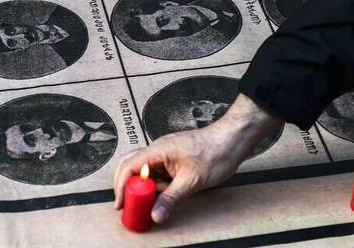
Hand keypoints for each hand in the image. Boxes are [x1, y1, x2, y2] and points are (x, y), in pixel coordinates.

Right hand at [113, 93, 282, 223]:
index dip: (120, 186)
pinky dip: (157, 185)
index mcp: (156, 150)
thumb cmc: (215, 152)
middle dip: (126, 186)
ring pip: (145, 171)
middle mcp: (157, 150)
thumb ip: (171, 198)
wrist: (233, 139)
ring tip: (150, 203)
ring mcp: (165, 154)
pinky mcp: (173, 159)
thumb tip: (155, 214)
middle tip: (128, 205)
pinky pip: (158, 173)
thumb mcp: (191, 181)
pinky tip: (165, 195)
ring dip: (144, 187)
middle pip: (130, 166)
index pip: (128, 167)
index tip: (120, 204)